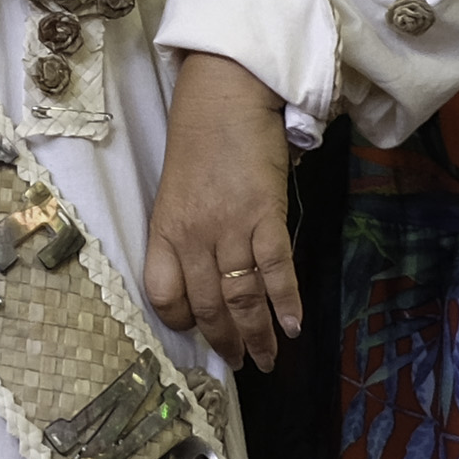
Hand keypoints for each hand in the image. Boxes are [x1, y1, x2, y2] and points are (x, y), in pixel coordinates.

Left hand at [143, 52, 300, 370]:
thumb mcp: (175, 190)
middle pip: (207, 306)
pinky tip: (294, 326)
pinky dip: (286, 302)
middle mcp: (192, 236)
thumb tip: (206, 273)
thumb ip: (184, 232)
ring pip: (241, 297)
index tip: (199, 334)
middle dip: (225, 343)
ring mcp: (229, 227)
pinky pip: (275, 270)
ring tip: (267, 358)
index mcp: (164, 230)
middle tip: (241, 364)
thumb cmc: (200, 138)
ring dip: (257, 334)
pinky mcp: (265, 215)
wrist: (226, 94)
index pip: (164, 295)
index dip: (182, 322)